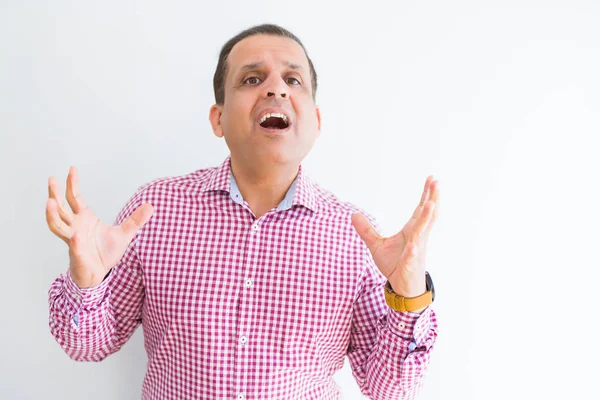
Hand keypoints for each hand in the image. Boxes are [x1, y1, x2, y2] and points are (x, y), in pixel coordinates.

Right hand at [46, 166, 153, 288]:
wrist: (100, 274)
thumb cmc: (106, 253)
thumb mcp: (125, 234)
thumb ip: (136, 220)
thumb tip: (150, 206)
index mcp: (84, 218)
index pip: (75, 198)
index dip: (72, 184)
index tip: (72, 169)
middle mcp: (75, 227)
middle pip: (60, 208)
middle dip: (54, 193)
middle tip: (51, 179)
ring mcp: (73, 240)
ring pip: (58, 226)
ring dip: (53, 215)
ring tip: (49, 202)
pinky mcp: (77, 254)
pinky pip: (74, 246)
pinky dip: (74, 242)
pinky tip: (76, 236)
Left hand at [352, 176, 438, 298]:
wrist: (402, 289)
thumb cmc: (395, 265)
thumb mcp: (376, 245)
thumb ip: (366, 230)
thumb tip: (353, 214)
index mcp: (412, 231)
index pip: (420, 210)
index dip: (426, 194)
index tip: (431, 179)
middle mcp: (418, 238)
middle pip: (427, 215)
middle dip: (432, 199)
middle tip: (436, 182)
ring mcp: (416, 251)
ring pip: (423, 232)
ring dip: (426, 218)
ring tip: (431, 203)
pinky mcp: (410, 265)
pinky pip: (412, 256)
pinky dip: (413, 250)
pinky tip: (414, 244)